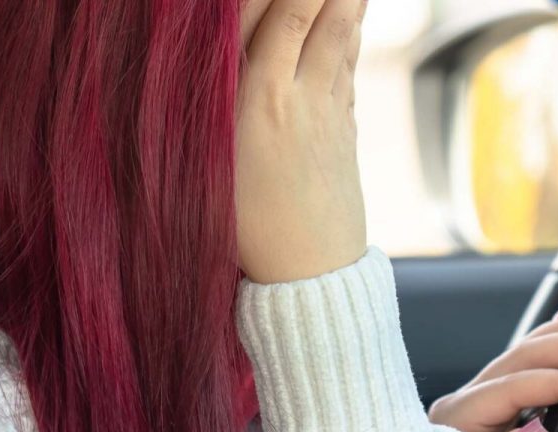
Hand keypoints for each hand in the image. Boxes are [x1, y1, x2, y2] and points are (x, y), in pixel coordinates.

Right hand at [236, 0, 368, 282]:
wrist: (305, 279)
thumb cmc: (240, 229)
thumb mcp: (208, 164)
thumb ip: (211, 104)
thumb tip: (206, 59)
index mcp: (252, 101)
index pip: (268, 15)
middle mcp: (293, 95)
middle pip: (311, 13)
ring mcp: (327, 109)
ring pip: (340, 32)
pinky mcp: (345, 126)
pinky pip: (347, 62)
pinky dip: (347, 27)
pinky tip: (351, 6)